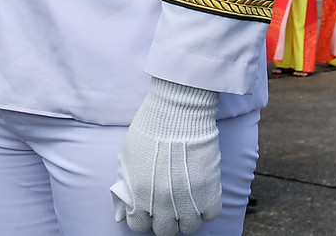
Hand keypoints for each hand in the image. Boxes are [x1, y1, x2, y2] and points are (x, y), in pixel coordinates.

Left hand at [111, 77, 221, 233]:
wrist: (177, 112)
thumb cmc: (150, 129)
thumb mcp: (127, 158)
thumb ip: (125, 185)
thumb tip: (125, 207)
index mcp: (138, 196)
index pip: (138, 226)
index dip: (144, 218)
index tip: (149, 210)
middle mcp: (161, 203)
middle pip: (165, 231)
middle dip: (165, 220)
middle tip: (169, 206)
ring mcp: (187, 200)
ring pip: (189, 228)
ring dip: (187, 217)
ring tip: (187, 202)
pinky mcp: (209, 191)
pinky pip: (210, 215)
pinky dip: (206, 209)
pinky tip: (202, 195)